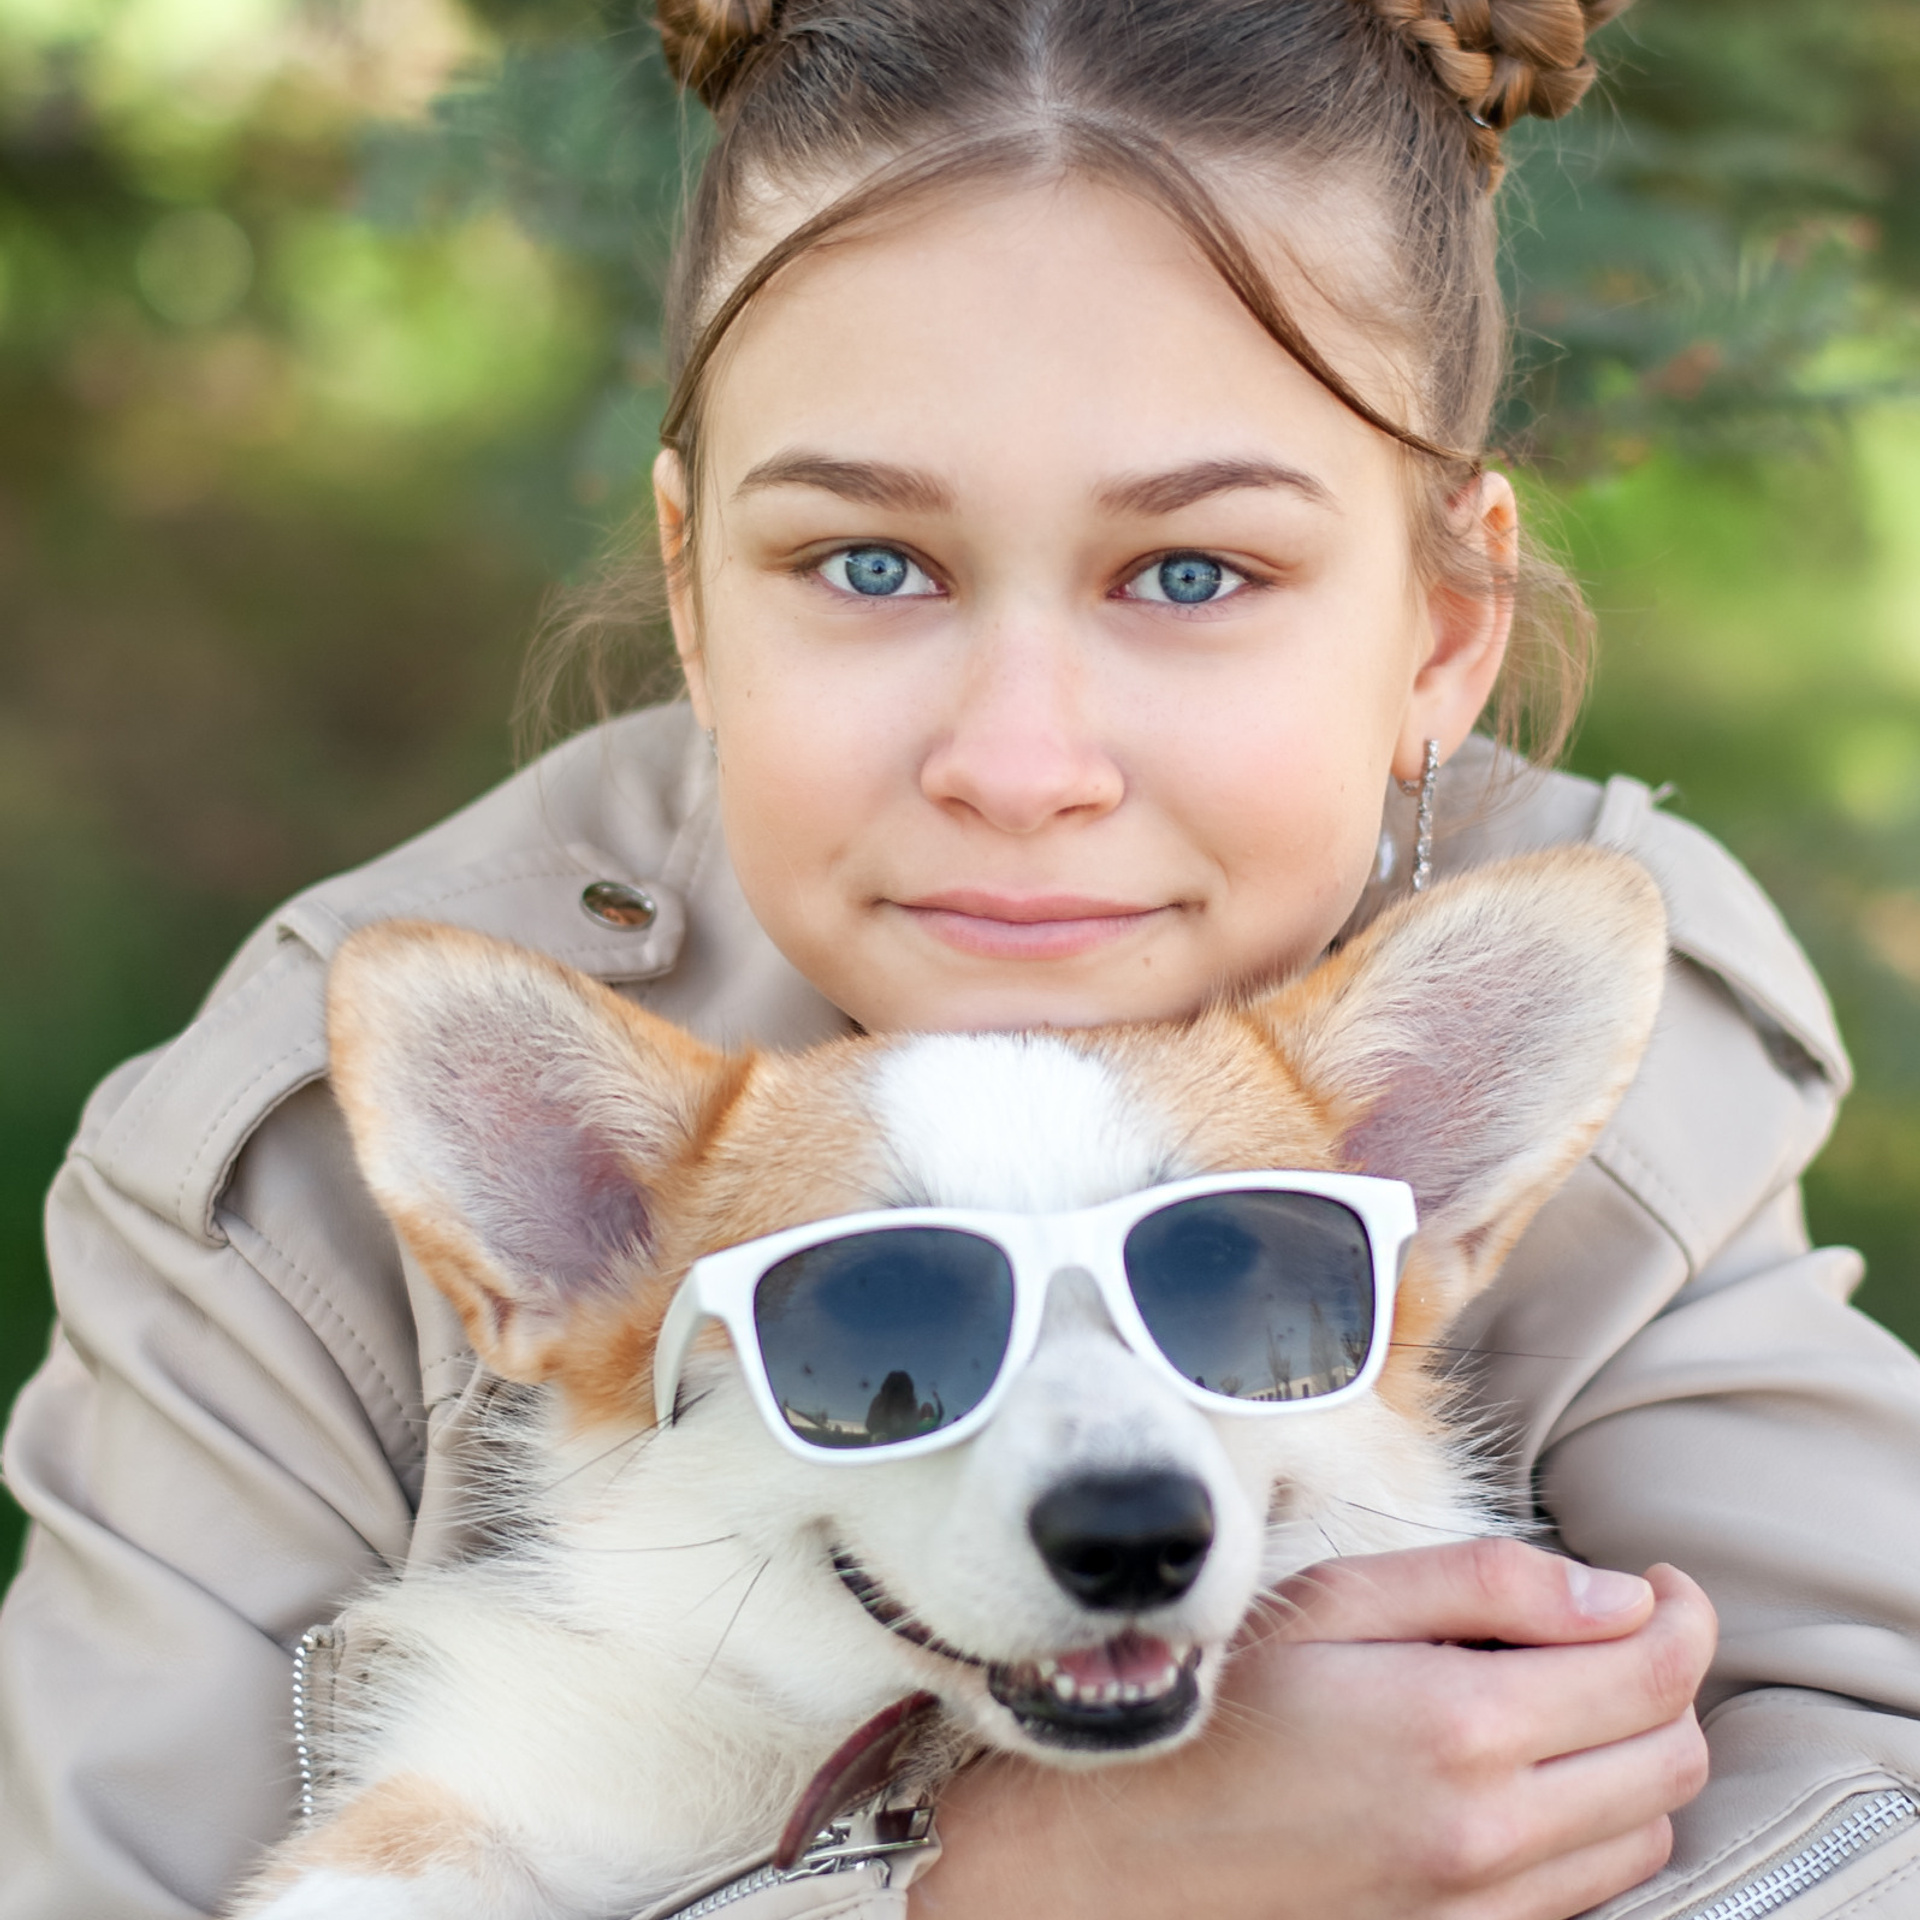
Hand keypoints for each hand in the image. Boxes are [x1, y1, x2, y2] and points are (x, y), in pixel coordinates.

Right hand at [912, 1540, 1715, 1919]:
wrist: (1121, 1849)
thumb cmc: (1215, 1703)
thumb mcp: (1328, 1601)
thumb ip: (1480, 1584)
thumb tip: (1616, 1594)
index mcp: (1458, 1723)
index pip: (1651, 1670)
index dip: (1678, 1612)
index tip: (1656, 1582)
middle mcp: (1490, 1833)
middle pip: (1671, 1755)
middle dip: (1668, 1680)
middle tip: (1618, 1630)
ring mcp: (1480, 1908)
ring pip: (1645, 1833)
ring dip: (1637, 1759)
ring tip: (1567, 1700)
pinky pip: (1589, 1895)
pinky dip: (1594, 1829)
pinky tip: (1526, 1778)